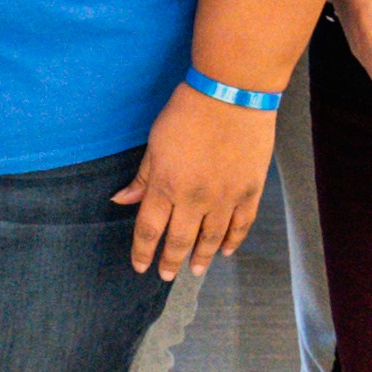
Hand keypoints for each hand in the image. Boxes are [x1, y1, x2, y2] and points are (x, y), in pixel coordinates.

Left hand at [118, 85, 275, 276]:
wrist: (232, 95)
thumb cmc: (187, 112)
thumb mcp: (155, 142)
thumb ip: (143, 177)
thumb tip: (121, 200)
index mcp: (166, 185)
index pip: (149, 229)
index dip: (143, 251)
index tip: (140, 265)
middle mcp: (195, 198)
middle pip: (179, 240)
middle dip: (170, 261)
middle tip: (166, 275)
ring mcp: (225, 197)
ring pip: (211, 239)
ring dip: (201, 257)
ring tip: (194, 270)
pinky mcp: (250, 191)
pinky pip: (241, 225)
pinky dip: (233, 241)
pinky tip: (227, 251)